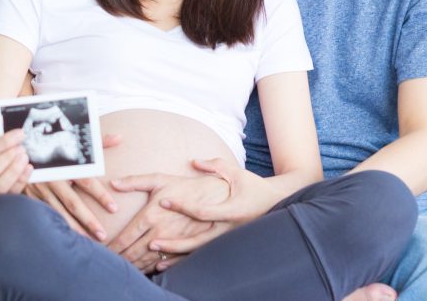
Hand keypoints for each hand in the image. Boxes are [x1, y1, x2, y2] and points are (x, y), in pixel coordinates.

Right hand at [0, 129, 32, 204]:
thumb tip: (16, 133)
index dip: (5, 142)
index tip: (20, 133)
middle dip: (8, 158)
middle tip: (22, 148)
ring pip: (0, 187)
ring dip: (15, 171)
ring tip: (24, 157)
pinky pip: (9, 195)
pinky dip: (21, 181)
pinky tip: (28, 168)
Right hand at [24, 133, 122, 240]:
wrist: (19, 148)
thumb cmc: (52, 146)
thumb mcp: (74, 142)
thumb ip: (97, 142)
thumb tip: (119, 138)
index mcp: (66, 165)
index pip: (87, 181)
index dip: (100, 195)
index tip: (114, 208)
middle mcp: (52, 178)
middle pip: (73, 202)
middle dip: (88, 220)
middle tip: (103, 234)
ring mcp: (40, 190)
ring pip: (58, 213)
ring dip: (73, 228)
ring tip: (87, 242)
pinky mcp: (29, 198)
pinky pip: (44, 215)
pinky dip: (55, 227)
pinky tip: (64, 239)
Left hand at [108, 172, 229, 272]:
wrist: (215, 195)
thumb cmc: (183, 186)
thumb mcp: (158, 180)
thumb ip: (134, 181)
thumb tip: (113, 183)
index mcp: (150, 215)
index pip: (125, 238)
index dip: (112, 247)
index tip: (102, 251)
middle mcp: (160, 231)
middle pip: (134, 252)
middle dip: (120, 260)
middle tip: (109, 263)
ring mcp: (173, 242)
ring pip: (149, 260)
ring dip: (135, 266)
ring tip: (125, 268)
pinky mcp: (185, 247)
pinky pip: (168, 263)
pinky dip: (156, 268)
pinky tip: (148, 269)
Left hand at [149, 158, 283, 256]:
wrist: (275, 203)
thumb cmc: (254, 186)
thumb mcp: (237, 173)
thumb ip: (215, 166)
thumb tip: (194, 162)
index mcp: (231, 211)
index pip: (202, 212)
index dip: (182, 207)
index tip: (163, 201)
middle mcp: (228, 229)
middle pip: (198, 241)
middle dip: (174, 243)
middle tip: (151, 242)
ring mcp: (227, 239)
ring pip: (199, 252)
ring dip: (177, 255)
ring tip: (155, 258)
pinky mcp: (225, 245)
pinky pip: (202, 255)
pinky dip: (185, 260)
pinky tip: (167, 264)